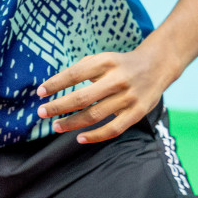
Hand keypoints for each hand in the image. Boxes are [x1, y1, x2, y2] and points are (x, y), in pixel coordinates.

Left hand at [36, 46, 180, 143]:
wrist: (157, 65)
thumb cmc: (119, 64)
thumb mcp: (102, 59)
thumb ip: (80, 70)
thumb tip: (53, 87)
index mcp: (105, 62)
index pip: (74, 74)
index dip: (55, 84)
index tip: (39, 92)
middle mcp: (117, 79)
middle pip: (82, 97)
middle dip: (59, 106)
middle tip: (41, 113)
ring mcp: (129, 97)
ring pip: (95, 115)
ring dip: (72, 123)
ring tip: (56, 126)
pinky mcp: (137, 112)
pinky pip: (114, 129)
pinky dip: (96, 136)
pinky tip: (80, 138)